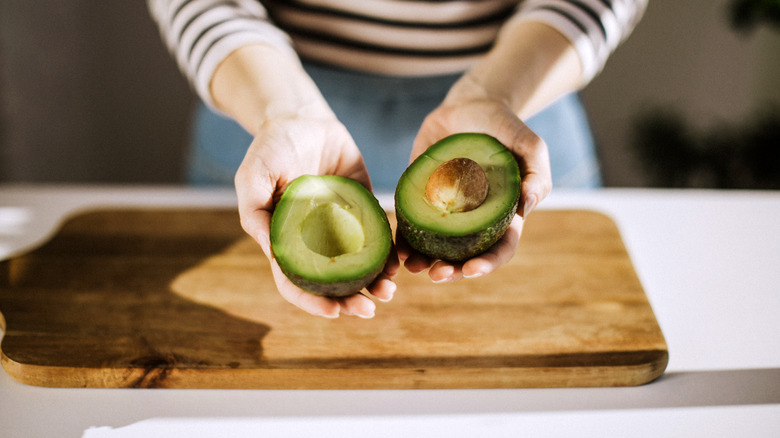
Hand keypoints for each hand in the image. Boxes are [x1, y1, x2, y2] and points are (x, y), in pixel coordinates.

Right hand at [234, 113, 398, 317]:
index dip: (313, 301)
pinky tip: (399, 261)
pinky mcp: (363, 208)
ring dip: (374, 282)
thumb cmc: (270, 148)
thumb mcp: (253, 176)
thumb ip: (256, 212)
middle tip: (370, 309)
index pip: (296, 281)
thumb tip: (273, 253)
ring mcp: (341, 226)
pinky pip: (378, 235)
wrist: (302, 118)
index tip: (335, 312)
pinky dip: (388, 252)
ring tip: (390, 290)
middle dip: (351, 300)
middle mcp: (315, 240)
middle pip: (332, 281)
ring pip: (359, 264)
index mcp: (286, 240)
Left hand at [399, 75, 551, 281]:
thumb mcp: (529, 145)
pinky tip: (396, 249)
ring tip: (412, 268)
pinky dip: (404, 240)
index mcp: (502, 215)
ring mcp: (446, 212)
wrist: (469, 105)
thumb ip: (537, 174)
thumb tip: (528, 206)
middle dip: (452, 271)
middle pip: (465, 256)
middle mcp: (473, 220)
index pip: (500, 248)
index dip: (488, 263)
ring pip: (435, 247)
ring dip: (425, 262)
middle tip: (437, 275)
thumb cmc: (504, 126)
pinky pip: (411, 224)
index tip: (471, 270)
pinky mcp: (421, 198)